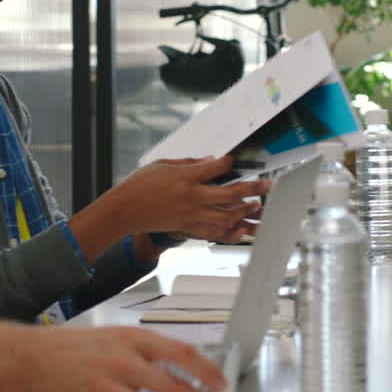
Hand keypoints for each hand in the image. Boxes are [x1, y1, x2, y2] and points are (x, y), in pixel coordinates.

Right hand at [0, 322, 227, 391]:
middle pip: (175, 385)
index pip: (183, 353)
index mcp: (132, 338)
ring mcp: (109, 380)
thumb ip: (141, 357)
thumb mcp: (109, 342)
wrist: (20, 356)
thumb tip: (173, 373)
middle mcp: (125, 357)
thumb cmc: (65, 351)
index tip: (221, 383)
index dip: (207, 371)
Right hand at [108, 154, 268, 241]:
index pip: (217, 168)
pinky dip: (229, 230)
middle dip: (253, 188)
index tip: (236, 160)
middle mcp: (193, 197)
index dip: (230, 163)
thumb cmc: (140, 185)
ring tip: (257, 206)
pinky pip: (213, 232)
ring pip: (227, 216)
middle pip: (230, 193)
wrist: (125, 210)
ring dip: (245, 211)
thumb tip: (209, 161)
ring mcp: (191, 215)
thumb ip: (189, 163)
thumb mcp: (163, 165)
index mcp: (186, 178)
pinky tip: (239, 228)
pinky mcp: (188, 227)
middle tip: (266, 185)